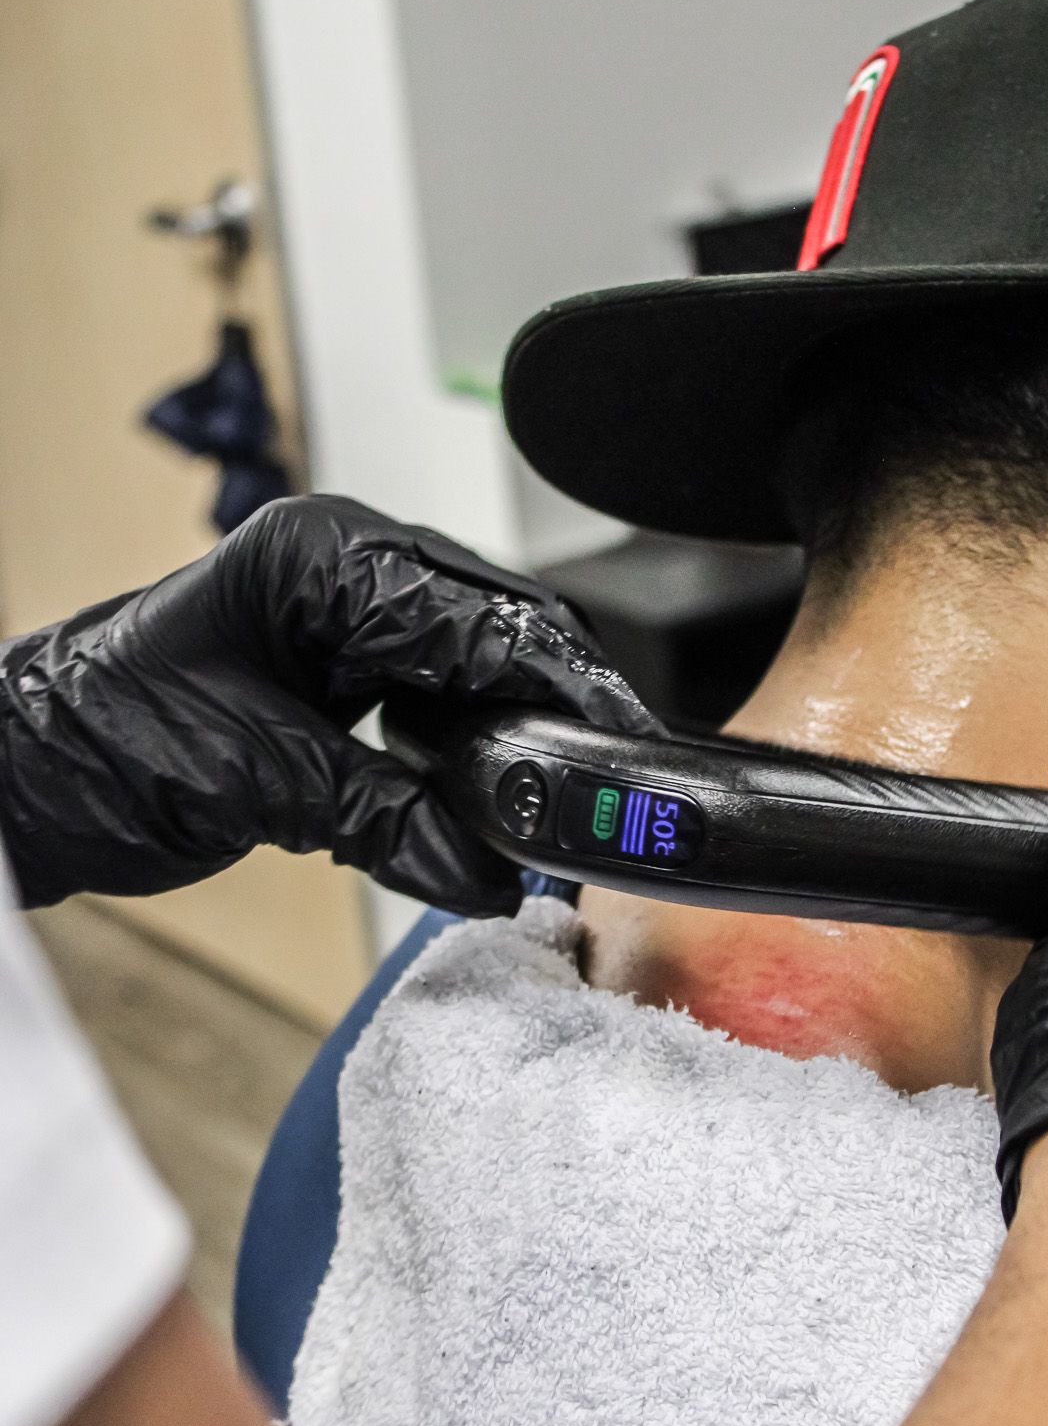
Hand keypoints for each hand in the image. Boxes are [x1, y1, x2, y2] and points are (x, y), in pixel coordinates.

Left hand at [0, 495, 657, 911]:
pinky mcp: (333, 668)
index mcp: (318, 557)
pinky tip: (499, 784)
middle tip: (609, 771)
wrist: (26, 777)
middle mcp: (337, 568)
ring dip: (516, 720)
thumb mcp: (257, 781)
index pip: (474, 612)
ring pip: (469, 658)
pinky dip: (470, 740)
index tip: (612, 734)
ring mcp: (337, 613)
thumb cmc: (98, 744)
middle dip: (550, 694)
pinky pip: (431, 695)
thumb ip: (386, 818)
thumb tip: (489, 867)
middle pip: (490, 622)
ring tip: (566, 786)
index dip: (553, 677)